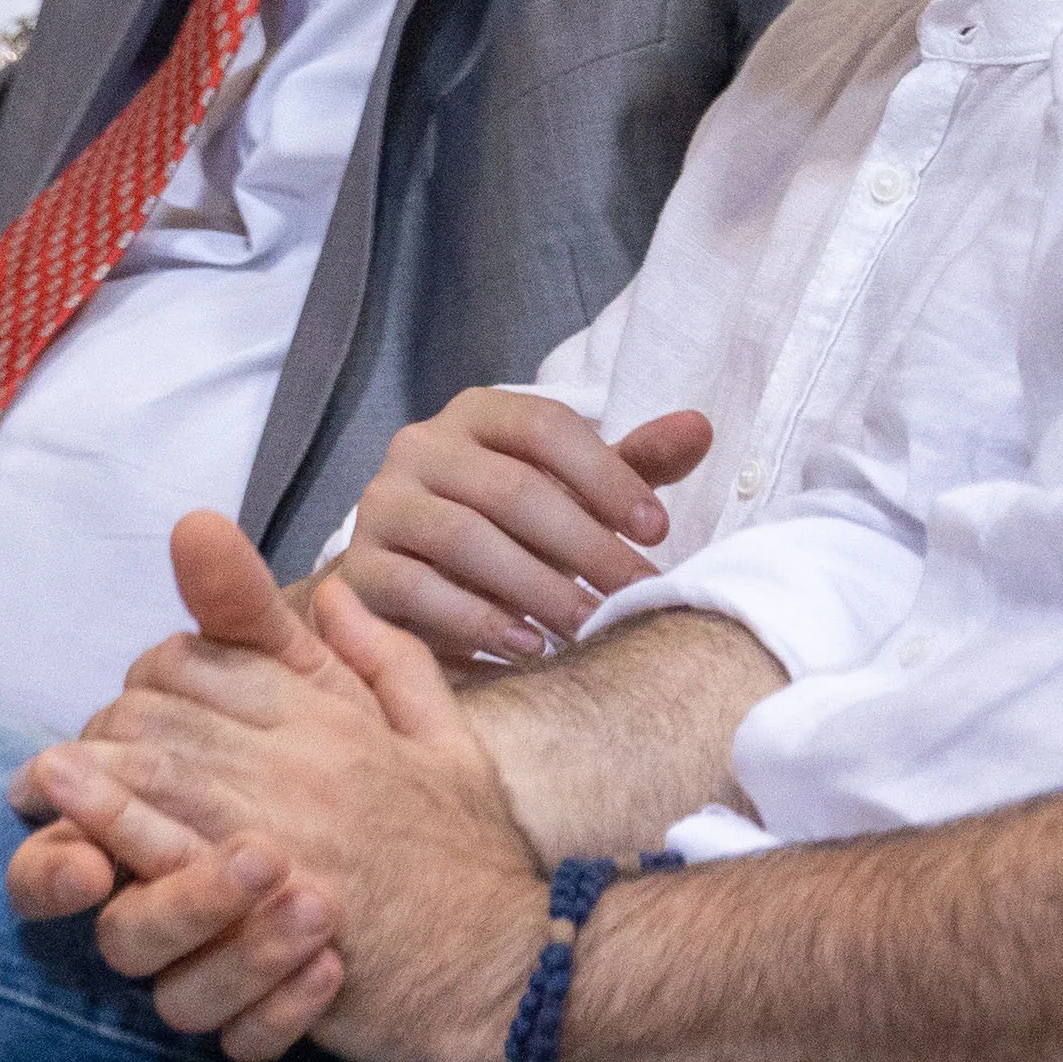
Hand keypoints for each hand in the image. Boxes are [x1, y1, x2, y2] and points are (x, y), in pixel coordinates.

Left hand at [7, 514, 547, 1061]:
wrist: (512, 962)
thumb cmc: (475, 858)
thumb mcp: (446, 737)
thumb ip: (388, 659)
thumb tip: (337, 596)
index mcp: (336, 715)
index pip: (217, 660)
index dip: (160, 673)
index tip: (140, 705)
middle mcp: (304, 757)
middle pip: (171, 708)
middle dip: (115, 725)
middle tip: (83, 762)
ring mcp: (286, 827)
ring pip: (161, 768)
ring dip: (95, 767)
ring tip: (44, 771)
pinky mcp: (271, 906)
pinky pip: (174, 852)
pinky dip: (114, 823)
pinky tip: (65, 805)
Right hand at [337, 395, 712, 664]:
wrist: (401, 581)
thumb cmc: (504, 531)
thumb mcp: (569, 492)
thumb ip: (629, 465)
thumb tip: (700, 428)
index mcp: (475, 415)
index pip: (544, 426)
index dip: (607, 476)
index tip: (658, 530)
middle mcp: (420, 447)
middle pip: (510, 489)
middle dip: (585, 548)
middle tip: (636, 595)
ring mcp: (383, 504)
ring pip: (464, 539)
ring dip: (537, 589)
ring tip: (587, 628)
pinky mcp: (361, 567)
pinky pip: (418, 589)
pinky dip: (477, 621)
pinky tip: (527, 646)